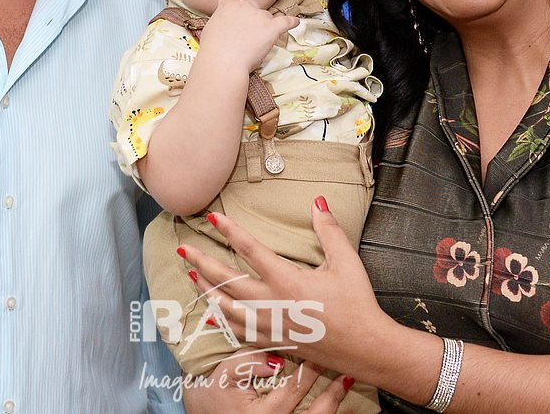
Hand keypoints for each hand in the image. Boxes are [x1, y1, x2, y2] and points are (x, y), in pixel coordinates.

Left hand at [180, 197, 386, 379]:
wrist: (366, 347)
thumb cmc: (357, 303)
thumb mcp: (346, 262)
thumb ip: (329, 230)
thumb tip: (317, 202)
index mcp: (287, 279)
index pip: (250, 249)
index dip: (229, 231)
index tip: (212, 217)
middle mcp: (272, 303)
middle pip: (227, 280)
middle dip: (202, 263)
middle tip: (183, 249)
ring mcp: (270, 325)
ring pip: (227, 307)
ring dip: (207, 289)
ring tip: (191, 276)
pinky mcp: (274, 340)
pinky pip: (239, 331)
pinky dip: (222, 320)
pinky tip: (211, 315)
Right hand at [183, 355, 353, 412]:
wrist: (207, 412)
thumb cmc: (216, 391)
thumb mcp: (225, 373)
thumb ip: (247, 363)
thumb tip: (275, 360)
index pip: (292, 391)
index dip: (309, 371)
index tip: (321, 353)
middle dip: (332, 395)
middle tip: (345, 372)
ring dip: (334, 404)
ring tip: (346, 382)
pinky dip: (327, 411)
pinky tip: (338, 399)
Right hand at [198, 0, 298, 73]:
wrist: (223, 61)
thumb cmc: (213, 50)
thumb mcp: (210, 30)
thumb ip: (221, 22)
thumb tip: (226, 26)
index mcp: (226, 7)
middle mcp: (243, 6)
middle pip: (253, 6)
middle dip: (252, 17)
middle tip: (247, 34)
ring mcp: (259, 16)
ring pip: (266, 18)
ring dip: (264, 27)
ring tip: (255, 44)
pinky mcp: (271, 27)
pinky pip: (285, 22)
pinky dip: (291, 22)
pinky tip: (296, 22)